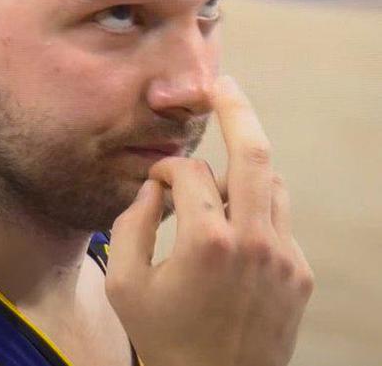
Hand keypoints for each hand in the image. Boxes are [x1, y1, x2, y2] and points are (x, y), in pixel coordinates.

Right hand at [106, 76, 314, 365]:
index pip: (188, 173)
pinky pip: (278, 218)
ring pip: (271, 182)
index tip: (154, 180)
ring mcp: (284, 257)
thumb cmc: (164, 339)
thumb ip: (132, 222)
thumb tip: (155, 185)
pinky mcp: (299, 273)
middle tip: (221, 84)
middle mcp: (254, 242)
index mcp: (207, 242)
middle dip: (236, 109)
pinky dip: (254, 209)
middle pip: (254, 152)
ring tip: (216, 182)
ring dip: (241, 171)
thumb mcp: (125, 283)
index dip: (165, 169)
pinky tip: (231, 229)